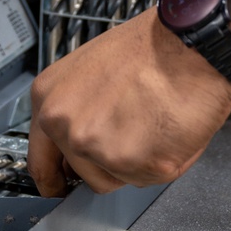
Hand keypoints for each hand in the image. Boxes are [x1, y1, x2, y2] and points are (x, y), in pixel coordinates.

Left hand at [28, 7, 230, 195]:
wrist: (189, 42)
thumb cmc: (149, 47)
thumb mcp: (89, 68)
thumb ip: (76, 109)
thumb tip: (81, 141)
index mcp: (50, 101)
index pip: (41, 160)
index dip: (53, 178)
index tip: (58, 187)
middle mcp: (68, 128)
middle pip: (85, 174)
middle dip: (109, 161)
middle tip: (134, 128)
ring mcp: (101, 150)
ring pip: (118, 178)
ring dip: (136, 161)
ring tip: (152, 122)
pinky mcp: (139, 165)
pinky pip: (149, 177)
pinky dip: (163, 159)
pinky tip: (168, 127)